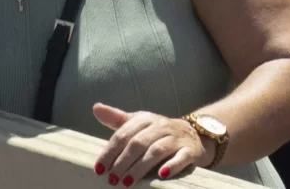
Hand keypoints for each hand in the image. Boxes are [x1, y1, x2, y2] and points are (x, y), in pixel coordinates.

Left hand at [91, 106, 209, 184]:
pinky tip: (161, 175)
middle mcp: (161, 126)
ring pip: (156, 151)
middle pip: (138, 143)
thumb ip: (117, 119)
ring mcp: (176, 138)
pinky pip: (181, 157)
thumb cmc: (158, 132)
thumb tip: (96, 108)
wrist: (193, 134)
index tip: (99, 169)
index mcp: (145, 119)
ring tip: (127, 182)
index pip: (124, 134)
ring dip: (140, 167)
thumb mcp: (139, 123)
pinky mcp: (190, 150)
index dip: (110, 152)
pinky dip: (172, 166)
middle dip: (123, 162)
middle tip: (112, 179)